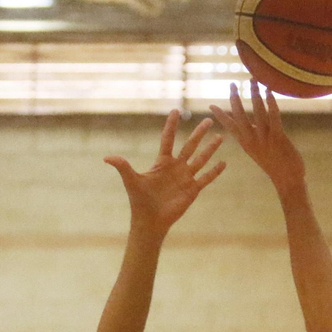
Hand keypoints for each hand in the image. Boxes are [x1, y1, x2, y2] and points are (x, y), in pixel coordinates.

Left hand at [105, 110, 225, 236]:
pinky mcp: (192, 190)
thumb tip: (107, 158)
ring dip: (210, 149)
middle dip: (199, 133)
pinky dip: (214, 171)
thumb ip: (123, 167)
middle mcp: (176, 167)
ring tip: (221, 137)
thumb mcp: (131, 181)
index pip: (168, 139)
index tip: (176, 111)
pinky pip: (206, 178)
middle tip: (208, 120)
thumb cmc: (139, 201)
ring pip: (200, 159)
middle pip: (189, 145)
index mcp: (162, 162)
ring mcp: (185, 178)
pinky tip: (224, 163)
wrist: (150, 221)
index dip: (171, 125)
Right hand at [209, 82, 305, 194]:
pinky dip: (271, 102)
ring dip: (254, 93)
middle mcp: (252, 140)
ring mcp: (264, 138)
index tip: (210, 105)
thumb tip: (250, 123)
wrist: (288, 181)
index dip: (220, 115)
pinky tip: (269, 91)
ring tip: (253, 80)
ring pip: (256, 111)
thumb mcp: (259, 150)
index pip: (229, 126)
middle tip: (232, 83)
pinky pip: (273, 116)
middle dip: (235, 98)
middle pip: (239, 115)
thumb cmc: (276, 165)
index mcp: (245, 143)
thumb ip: (253, 136)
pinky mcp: (278, 137)